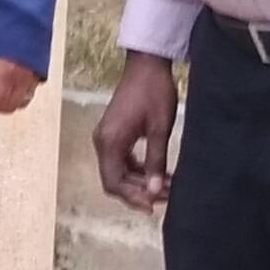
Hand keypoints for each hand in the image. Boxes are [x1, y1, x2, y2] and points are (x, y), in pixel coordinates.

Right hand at [93, 52, 178, 211]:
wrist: (147, 64)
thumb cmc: (154, 92)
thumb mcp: (159, 129)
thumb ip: (155, 162)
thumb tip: (155, 191)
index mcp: (110, 142)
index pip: (114, 183)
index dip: (132, 198)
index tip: (154, 206)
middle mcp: (102, 141)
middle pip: (114, 180)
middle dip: (139, 192)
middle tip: (166, 196)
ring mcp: (107, 137)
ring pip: (119, 172)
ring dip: (141, 182)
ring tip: (167, 186)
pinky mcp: (114, 133)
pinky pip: (122, 160)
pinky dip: (138, 170)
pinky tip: (158, 172)